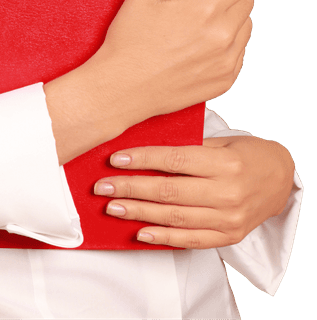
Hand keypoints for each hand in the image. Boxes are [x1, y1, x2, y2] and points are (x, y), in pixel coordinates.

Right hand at [86, 0, 254, 127]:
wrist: (121, 89)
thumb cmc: (129, 40)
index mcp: (205, 11)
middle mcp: (223, 38)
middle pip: (248, 0)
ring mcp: (227, 62)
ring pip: (246, 26)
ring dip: (230, 18)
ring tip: (198, 24)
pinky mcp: (226, 80)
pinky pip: (240, 52)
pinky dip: (226, 44)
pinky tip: (198, 45)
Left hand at [93, 135, 295, 247]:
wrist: (280, 180)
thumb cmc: (245, 154)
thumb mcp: (222, 142)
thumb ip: (189, 147)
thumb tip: (143, 148)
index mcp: (224, 164)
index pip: (175, 161)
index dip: (143, 160)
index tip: (115, 159)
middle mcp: (227, 193)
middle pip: (169, 191)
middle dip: (131, 188)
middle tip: (103, 187)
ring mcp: (228, 219)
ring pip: (175, 217)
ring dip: (139, 213)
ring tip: (113, 207)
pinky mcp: (228, 236)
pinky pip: (191, 239)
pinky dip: (163, 236)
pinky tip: (140, 231)